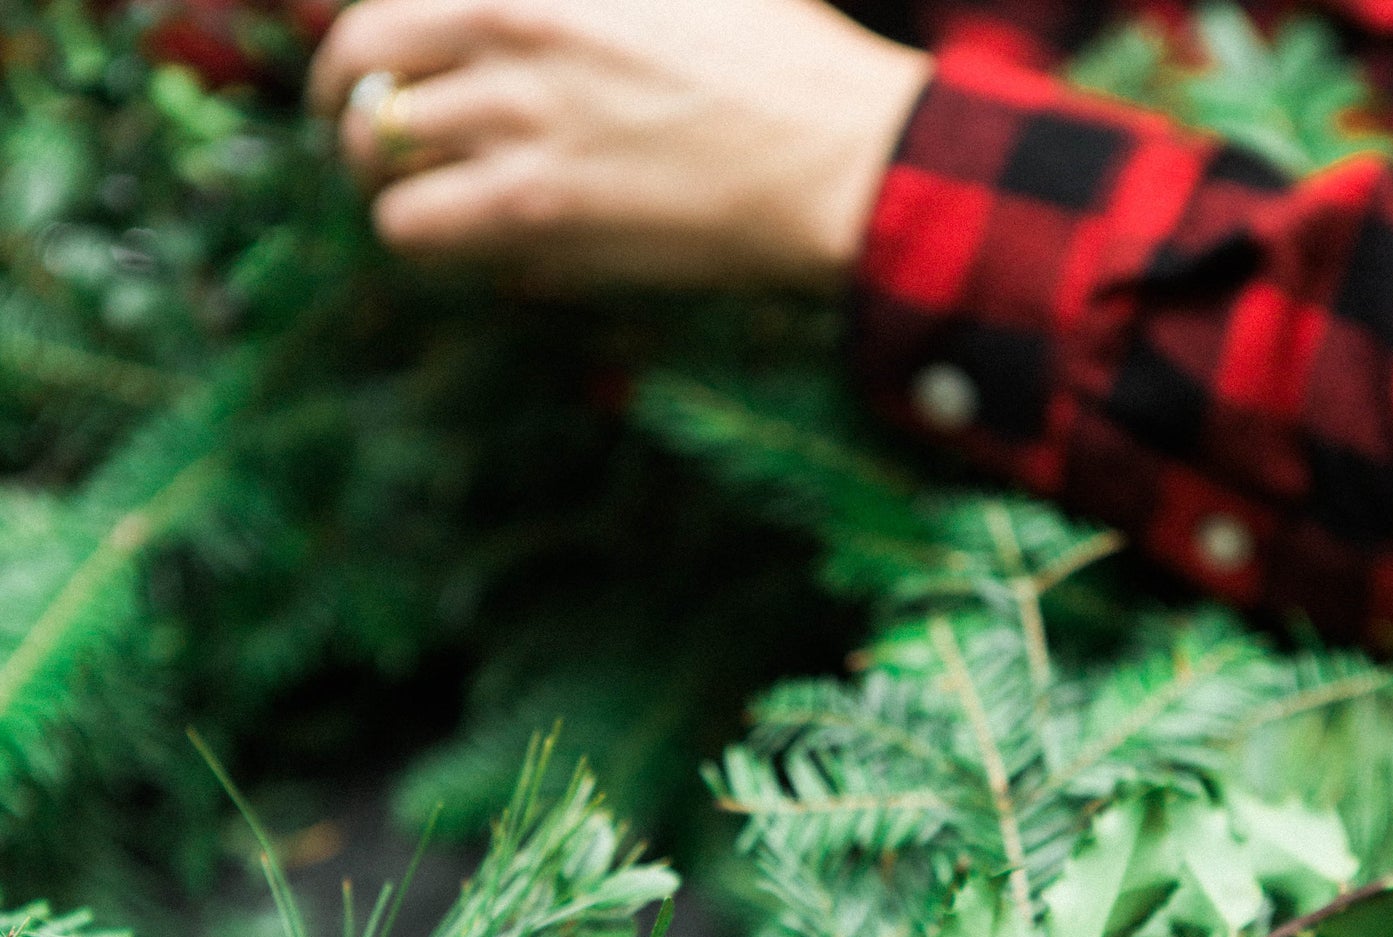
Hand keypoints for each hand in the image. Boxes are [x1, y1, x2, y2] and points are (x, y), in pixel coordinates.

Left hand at [307, 0, 931, 291]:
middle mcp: (506, 21)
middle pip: (359, 56)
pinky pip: (417, 224)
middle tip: (358, 134)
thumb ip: (576, 0)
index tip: (376, 60)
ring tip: (412, 198)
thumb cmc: (782, 59)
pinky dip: (425, 235)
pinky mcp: (531, 204)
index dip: (368, 34)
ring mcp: (514, 113)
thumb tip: (513, 23)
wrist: (833, 152)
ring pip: (377, 150)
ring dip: (383, 180)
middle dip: (344, 102)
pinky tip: (463, 241)